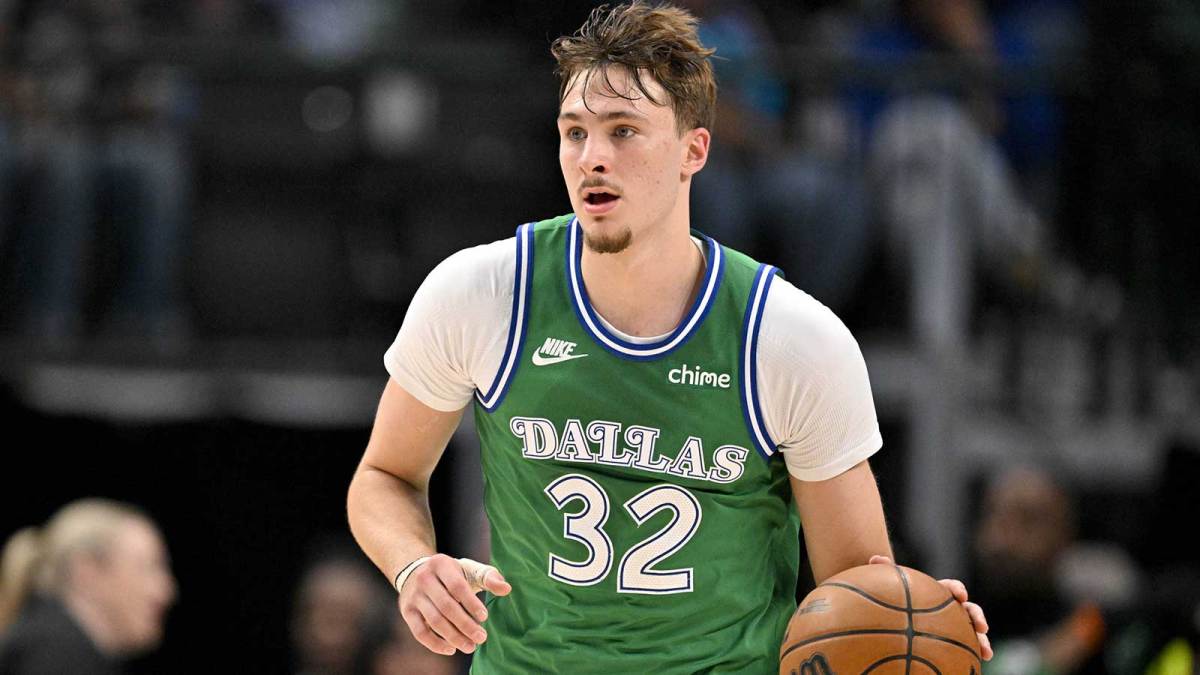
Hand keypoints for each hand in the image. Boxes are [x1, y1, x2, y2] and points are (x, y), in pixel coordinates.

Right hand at [398, 554, 511, 655]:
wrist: (417, 572)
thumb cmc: (451, 574)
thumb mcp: (469, 569)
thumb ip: (489, 577)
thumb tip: (507, 589)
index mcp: (441, 564)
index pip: (457, 586)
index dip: (471, 603)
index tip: (484, 617)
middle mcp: (424, 579)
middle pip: (446, 606)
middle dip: (465, 625)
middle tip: (481, 638)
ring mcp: (414, 596)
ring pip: (434, 621)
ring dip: (454, 637)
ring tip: (470, 646)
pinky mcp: (407, 611)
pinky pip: (420, 632)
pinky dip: (435, 644)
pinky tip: (451, 649)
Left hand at [869, 555, 991, 659]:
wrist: (899, 609)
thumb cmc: (895, 595)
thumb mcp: (889, 583)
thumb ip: (884, 570)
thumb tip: (875, 559)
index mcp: (938, 592)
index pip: (951, 587)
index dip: (957, 589)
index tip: (959, 595)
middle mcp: (950, 608)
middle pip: (969, 610)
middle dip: (977, 617)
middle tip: (982, 627)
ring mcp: (954, 624)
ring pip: (972, 631)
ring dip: (982, 640)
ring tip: (986, 652)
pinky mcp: (952, 640)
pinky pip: (963, 648)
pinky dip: (971, 655)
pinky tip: (975, 666)